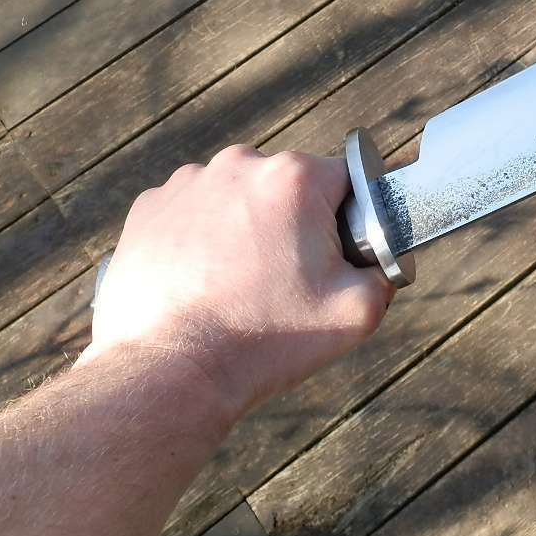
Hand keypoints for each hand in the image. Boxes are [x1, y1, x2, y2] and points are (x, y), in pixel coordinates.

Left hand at [79, 145, 394, 422]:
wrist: (172, 371)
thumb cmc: (267, 338)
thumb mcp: (358, 312)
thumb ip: (387, 272)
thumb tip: (385, 258)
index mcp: (295, 177)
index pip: (345, 180)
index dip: (348, 221)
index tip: (333, 258)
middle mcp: (239, 164)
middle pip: (288, 185)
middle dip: (294, 223)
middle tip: (286, 280)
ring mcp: (186, 183)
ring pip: (237, 197)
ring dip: (245, 228)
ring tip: (239, 285)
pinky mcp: (148, 208)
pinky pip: (191, 213)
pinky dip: (201, 239)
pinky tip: (202, 283)